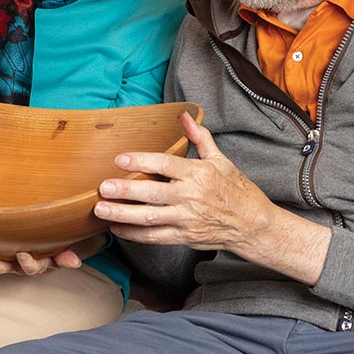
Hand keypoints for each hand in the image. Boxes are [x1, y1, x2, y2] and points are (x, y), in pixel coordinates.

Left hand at [0, 234, 106, 276]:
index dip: (26, 263)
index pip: (30, 268)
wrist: (44, 243)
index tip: (22, 254)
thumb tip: (75, 262)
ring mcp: (2, 260)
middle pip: (2, 268)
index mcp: (34, 264)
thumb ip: (65, 256)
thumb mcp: (62, 249)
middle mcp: (16, 265)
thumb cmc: (54, 244)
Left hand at [94, 113, 330, 283]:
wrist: (252, 224)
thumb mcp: (221, 160)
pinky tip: (117, 228)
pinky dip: (135, 234)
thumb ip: (199, 138)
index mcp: (198, 174)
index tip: (120, 159)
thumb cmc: (235, 189)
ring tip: (100, 210)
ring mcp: (187, 219)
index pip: (165, 165)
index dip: (141, 161)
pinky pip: (155, 238)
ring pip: (150, 218)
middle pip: (153, 193)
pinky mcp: (184, 237)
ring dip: (123, 214)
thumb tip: (184, 116)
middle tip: (103, 188)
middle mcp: (191, 197)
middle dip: (125, 191)